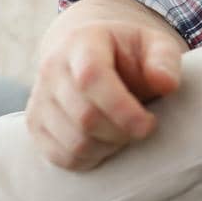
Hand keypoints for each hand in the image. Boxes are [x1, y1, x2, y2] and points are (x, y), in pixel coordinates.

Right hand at [26, 0, 186, 169]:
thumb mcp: (154, 44)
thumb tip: (166, 83)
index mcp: (82, 42)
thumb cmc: (128, 53)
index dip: (121, 108)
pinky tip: (105, 142)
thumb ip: (165, 59)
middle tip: (143, 126)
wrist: (89, 55)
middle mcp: (52, 68)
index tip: (148, 125)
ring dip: (108, 147)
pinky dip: (90, 159)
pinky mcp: (35, 124)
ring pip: (74, 142)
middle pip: (85, 116)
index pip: (91, 77)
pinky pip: (61, 157)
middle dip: (122, 131)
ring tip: (124, 131)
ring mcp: (39, 98)